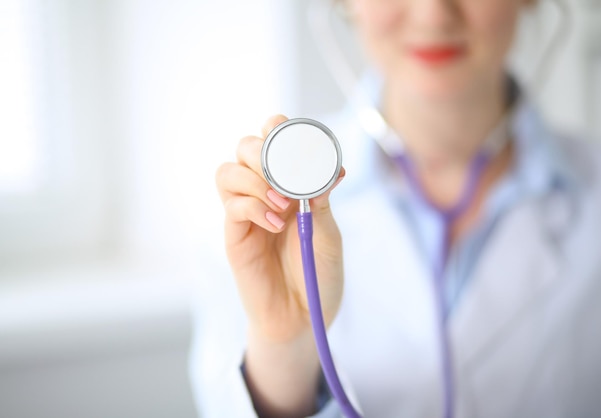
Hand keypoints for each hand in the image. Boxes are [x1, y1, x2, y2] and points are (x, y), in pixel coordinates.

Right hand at [215, 114, 345, 415]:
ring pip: (227, 171)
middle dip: (263, 150)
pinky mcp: (234, 235)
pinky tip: (276, 224)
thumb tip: (331, 170)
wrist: (302, 317)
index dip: (280, 129)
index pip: (274, 140)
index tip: (299, 142)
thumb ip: (323, 203)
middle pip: (245, 146)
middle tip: (286, 174)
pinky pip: (232, 206)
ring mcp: (245, 213)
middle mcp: (264, 192)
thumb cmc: (317, 276)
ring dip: (254, 179)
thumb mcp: (328, 236)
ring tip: (282, 204)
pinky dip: (254, 208)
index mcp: (290, 184)